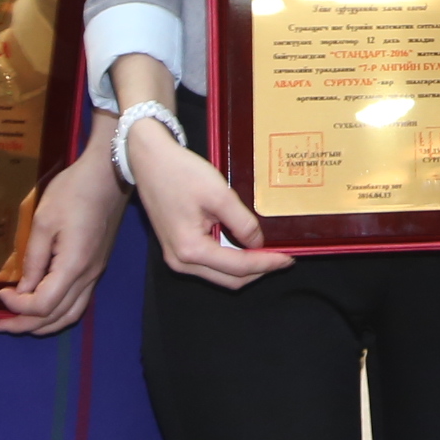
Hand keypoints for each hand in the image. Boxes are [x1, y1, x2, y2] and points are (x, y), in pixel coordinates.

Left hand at [0, 132, 125, 334]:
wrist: (108, 174)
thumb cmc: (73, 192)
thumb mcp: (44, 221)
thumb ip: (33, 259)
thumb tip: (23, 289)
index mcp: (73, 267)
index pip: (43, 305)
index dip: (18, 307)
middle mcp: (88, 277)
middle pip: (57, 317)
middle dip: (25, 325)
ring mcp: (95, 273)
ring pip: (71, 314)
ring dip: (44, 325)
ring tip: (20, 323)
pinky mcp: (97, 266)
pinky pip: (78, 302)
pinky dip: (58, 312)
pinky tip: (44, 307)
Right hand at [129, 128, 293, 288]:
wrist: (150, 160)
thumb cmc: (181, 173)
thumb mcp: (219, 194)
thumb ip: (242, 222)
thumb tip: (258, 243)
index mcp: (190, 249)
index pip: (238, 267)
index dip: (267, 264)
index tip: (289, 258)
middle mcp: (181, 261)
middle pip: (229, 279)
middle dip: (258, 271)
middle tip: (283, 258)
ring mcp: (177, 258)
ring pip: (220, 275)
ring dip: (245, 268)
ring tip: (268, 253)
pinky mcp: (177, 249)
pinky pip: (210, 264)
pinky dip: (231, 261)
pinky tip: (245, 247)